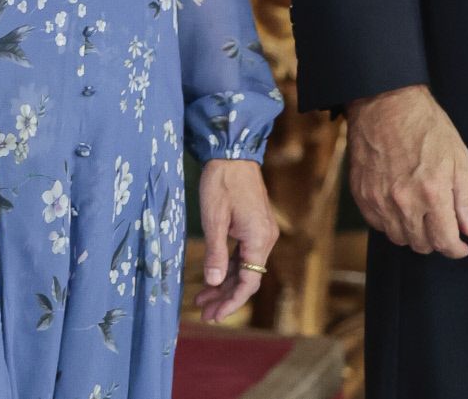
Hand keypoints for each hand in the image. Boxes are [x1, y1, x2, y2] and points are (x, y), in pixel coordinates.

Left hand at [194, 159, 279, 322]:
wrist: (232, 152)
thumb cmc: (221, 181)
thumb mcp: (213, 218)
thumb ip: (215, 252)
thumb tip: (212, 283)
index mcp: (259, 239)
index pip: (249, 283)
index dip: (231, 302)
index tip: (214, 315)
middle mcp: (265, 239)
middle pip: (247, 278)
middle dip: (225, 297)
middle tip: (204, 313)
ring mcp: (261, 232)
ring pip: (244, 267)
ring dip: (224, 283)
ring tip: (202, 299)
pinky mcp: (254, 225)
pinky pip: (243, 254)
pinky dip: (227, 266)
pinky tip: (212, 276)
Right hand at [346, 83, 467, 257]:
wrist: (384, 102)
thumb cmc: (425, 126)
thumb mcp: (458, 157)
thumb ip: (465, 197)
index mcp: (432, 193)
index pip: (445, 241)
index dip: (456, 249)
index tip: (460, 246)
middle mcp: (404, 201)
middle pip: (421, 244)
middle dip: (435, 241)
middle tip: (440, 227)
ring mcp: (379, 198)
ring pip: (397, 237)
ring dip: (411, 234)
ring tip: (419, 219)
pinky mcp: (361, 192)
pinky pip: (376, 223)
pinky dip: (389, 223)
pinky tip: (398, 209)